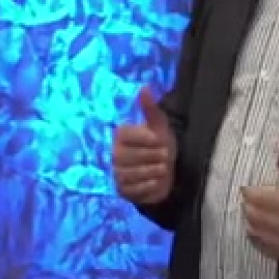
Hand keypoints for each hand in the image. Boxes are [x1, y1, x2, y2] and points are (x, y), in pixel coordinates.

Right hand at [112, 87, 176, 204]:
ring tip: (162, 167)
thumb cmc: (160, 144)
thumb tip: (144, 87)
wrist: (164, 170)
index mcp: (120, 135)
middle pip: (133, 156)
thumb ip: (150, 108)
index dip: (149, 139)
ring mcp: (117, 173)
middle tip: (165, 156)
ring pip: (135, 173)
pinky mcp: (122, 190)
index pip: (130, 136)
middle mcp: (114, 154)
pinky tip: (157, 180)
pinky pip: (137, 189)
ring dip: (154, 171)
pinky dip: (151, 185)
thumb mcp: (159, 125)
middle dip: (154, 156)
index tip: (160, 140)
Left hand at [241, 153, 278, 261]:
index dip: (248, 192)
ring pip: (256, 232)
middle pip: (254, 215)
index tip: (245, 188)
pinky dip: (255, 238)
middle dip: (247, 207)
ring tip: (250, 214)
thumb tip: (277, 154)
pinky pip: (263, 248)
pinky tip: (254, 230)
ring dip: (249, 221)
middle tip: (246, 201)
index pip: (258, 198)